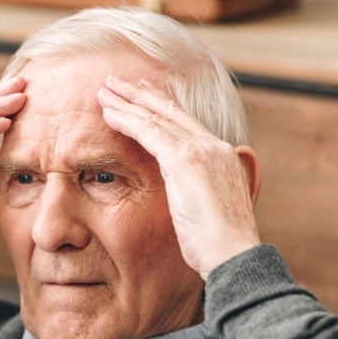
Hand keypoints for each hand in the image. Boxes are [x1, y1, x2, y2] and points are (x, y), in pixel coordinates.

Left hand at [97, 76, 260, 279]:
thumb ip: (205, 197)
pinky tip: (107, 114)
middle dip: (141, 95)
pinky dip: (126, 120)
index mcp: (224, 157)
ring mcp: (201, 150)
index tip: (143, 97)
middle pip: (171, 112)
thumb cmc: (221, 248)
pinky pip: (148, 131)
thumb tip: (197, 202)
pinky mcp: (185, 159)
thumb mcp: (215, 215)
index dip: (162, 108)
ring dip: (127, 102)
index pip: (187, 124)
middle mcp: (215, 147)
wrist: (234, 256)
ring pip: (156, 117)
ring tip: (103, 91)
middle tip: (117, 82)